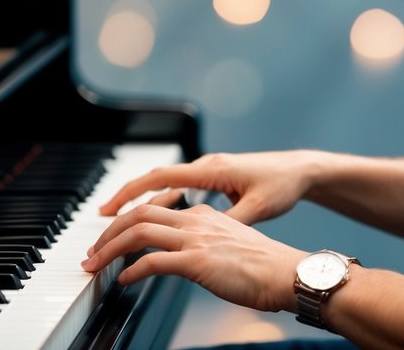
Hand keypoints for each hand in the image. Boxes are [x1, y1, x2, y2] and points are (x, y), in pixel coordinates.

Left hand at [81, 203, 305, 312]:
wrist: (288, 273)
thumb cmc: (266, 267)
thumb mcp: (231, 246)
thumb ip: (206, 245)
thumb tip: (186, 259)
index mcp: (204, 215)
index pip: (156, 209)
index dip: (128, 222)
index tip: (113, 236)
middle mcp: (196, 220)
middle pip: (139, 214)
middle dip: (108, 231)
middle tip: (92, 250)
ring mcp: (196, 239)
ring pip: (139, 232)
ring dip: (110, 248)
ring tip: (95, 264)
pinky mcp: (197, 261)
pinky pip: (152, 261)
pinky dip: (131, 270)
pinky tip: (122, 280)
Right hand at [98, 150, 321, 224]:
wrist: (301, 170)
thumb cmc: (282, 184)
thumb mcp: (258, 208)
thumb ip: (230, 221)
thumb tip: (207, 235)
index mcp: (212, 170)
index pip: (161, 176)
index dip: (132, 191)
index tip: (110, 207)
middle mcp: (206, 167)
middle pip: (155, 180)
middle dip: (127, 197)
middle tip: (103, 218)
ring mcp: (209, 172)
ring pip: (167, 185)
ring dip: (144, 201)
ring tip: (121, 221)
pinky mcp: (215, 179)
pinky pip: (181, 189)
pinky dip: (163, 201)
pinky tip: (156, 218)